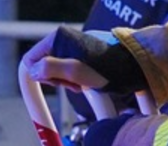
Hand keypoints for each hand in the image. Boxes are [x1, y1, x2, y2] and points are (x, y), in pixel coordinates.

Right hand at [23, 27, 145, 93]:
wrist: (135, 67)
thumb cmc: (108, 68)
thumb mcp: (75, 71)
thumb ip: (49, 69)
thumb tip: (32, 71)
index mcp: (58, 37)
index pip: (32, 58)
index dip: (38, 75)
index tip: (53, 85)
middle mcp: (64, 40)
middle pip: (45, 65)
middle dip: (57, 80)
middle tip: (74, 86)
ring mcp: (75, 48)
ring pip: (60, 70)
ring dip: (68, 82)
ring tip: (84, 85)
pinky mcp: (85, 56)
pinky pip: (72, 70)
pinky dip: (77, 79)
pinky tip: (88, 83)